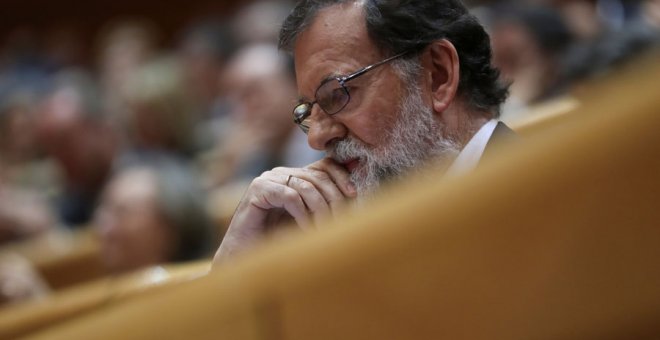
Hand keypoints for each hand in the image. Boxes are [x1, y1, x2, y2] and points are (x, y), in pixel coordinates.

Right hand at [212, 158, 356, 265]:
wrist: (244, 257)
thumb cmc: (277, 242)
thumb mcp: (308, 221)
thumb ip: (326, 207)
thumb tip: (355, 195)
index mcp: (295, 177)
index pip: (324, 166)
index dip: (341, 177)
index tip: (354, 195)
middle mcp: (282, 174)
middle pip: (318, 176)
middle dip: (334, 199)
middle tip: (342, 221)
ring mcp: (268, 179)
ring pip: (306, 187)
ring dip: (320, 211)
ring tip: (325, 231)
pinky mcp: (258, 190)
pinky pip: (290, 196)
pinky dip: (303, 215)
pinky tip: (306, 230)